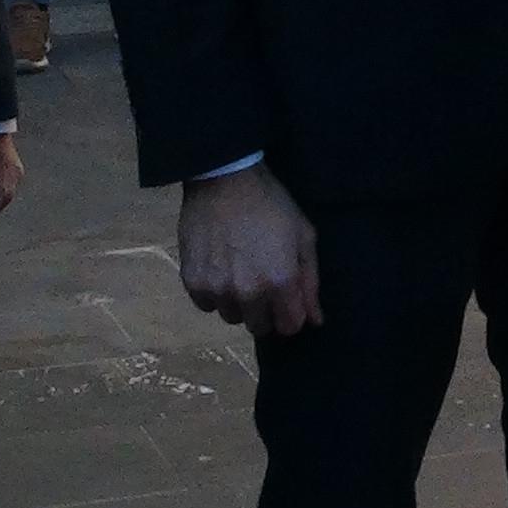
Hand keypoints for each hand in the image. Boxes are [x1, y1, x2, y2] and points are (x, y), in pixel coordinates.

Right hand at [179, 169, 322, 336]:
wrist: (223, 180)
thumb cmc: (271, 204)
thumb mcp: (303, 236)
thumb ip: (310, 282)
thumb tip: (315, 320)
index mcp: (280, 282)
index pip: (289, 327)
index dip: (291, 314)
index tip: (287, 299)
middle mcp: (248, 294)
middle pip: (259, 327)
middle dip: (265, 311)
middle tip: (262, 282)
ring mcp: (217, 290)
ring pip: (231, 316)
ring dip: (238, 303)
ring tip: (239, 271)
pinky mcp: (192, 282)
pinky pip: (206, 304)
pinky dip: (213, 293)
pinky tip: (219, 267)